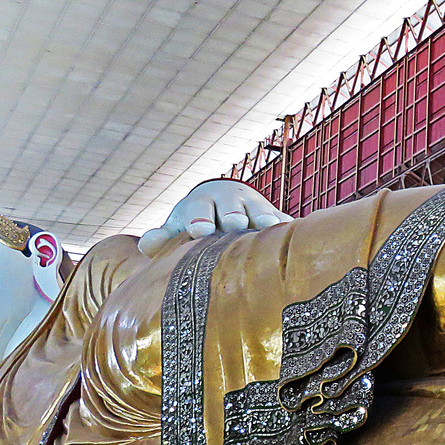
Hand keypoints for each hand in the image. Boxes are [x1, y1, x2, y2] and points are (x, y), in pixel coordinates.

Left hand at [137, 180, 292, 256]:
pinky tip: (297, 233)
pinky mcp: (275, 216)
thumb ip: (163, 238)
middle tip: (234, 224)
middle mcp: (228, 201)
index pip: (198, 210)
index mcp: (201, 204)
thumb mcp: (177, 229)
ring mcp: (254, 207)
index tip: (200, 229)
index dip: (199, 218)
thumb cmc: (195, 224)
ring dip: (263, 216)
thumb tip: (147, 243)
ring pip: (258, 210)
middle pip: (230, 207)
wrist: (224, 202)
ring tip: (268, 225)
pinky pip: (284, 220)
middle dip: (231, 214)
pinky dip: (289, 226)